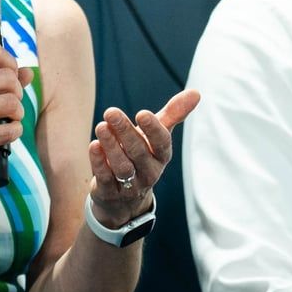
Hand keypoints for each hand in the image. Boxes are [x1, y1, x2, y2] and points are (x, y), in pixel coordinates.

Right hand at [0, 44, 33, 186]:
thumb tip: (28, 72)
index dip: (11, 64)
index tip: (10, 78)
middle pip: (8, 78)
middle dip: (17, 93)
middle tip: (9, 105)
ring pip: (11, 103)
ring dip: (17, 114)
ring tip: (8, 120)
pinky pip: (7, 130)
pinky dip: (14, 132)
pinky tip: (6, 133)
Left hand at [87, 90, 199, 226]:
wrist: (124, 199)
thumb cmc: (142, 156)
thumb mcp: (157, 137)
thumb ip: (173, 114)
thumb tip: (196, 92)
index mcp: (161, 156)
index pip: (162, 143)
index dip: (153, 129)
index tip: (142, 113)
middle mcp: (148, 172)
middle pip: (138, 152)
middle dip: (125, 131)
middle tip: (111, 112)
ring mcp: (130, 185)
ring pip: (122, 166)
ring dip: (111, 146)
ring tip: (101, 126)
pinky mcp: (110, 193)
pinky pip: (105, 178)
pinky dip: (99, 162)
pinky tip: (94, 145)